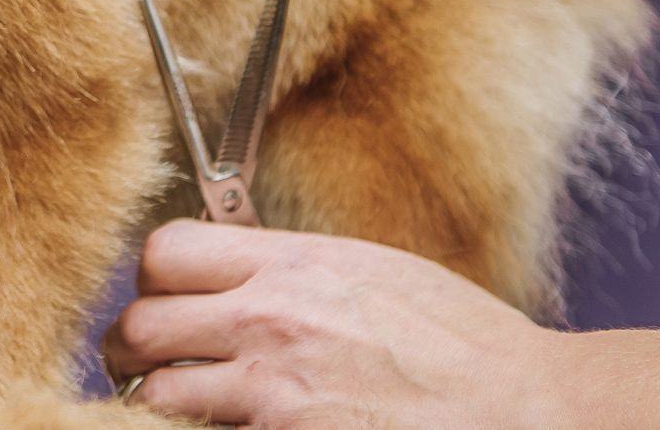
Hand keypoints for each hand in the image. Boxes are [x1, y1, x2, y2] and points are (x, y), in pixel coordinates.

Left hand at [101, 219, 567, 427]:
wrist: (525, 410)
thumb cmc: (464, 347)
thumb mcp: (369, 273)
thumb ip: (290, 271)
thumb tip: (235, 277)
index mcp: (292, 265)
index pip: (166, 250)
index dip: (153, 277)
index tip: (165, 296)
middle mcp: (270, 321)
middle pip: (140, 323)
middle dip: (134, 346)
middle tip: (145, 362)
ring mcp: (272, 393)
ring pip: (155, 393)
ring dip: (157, 402)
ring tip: (175, 407)